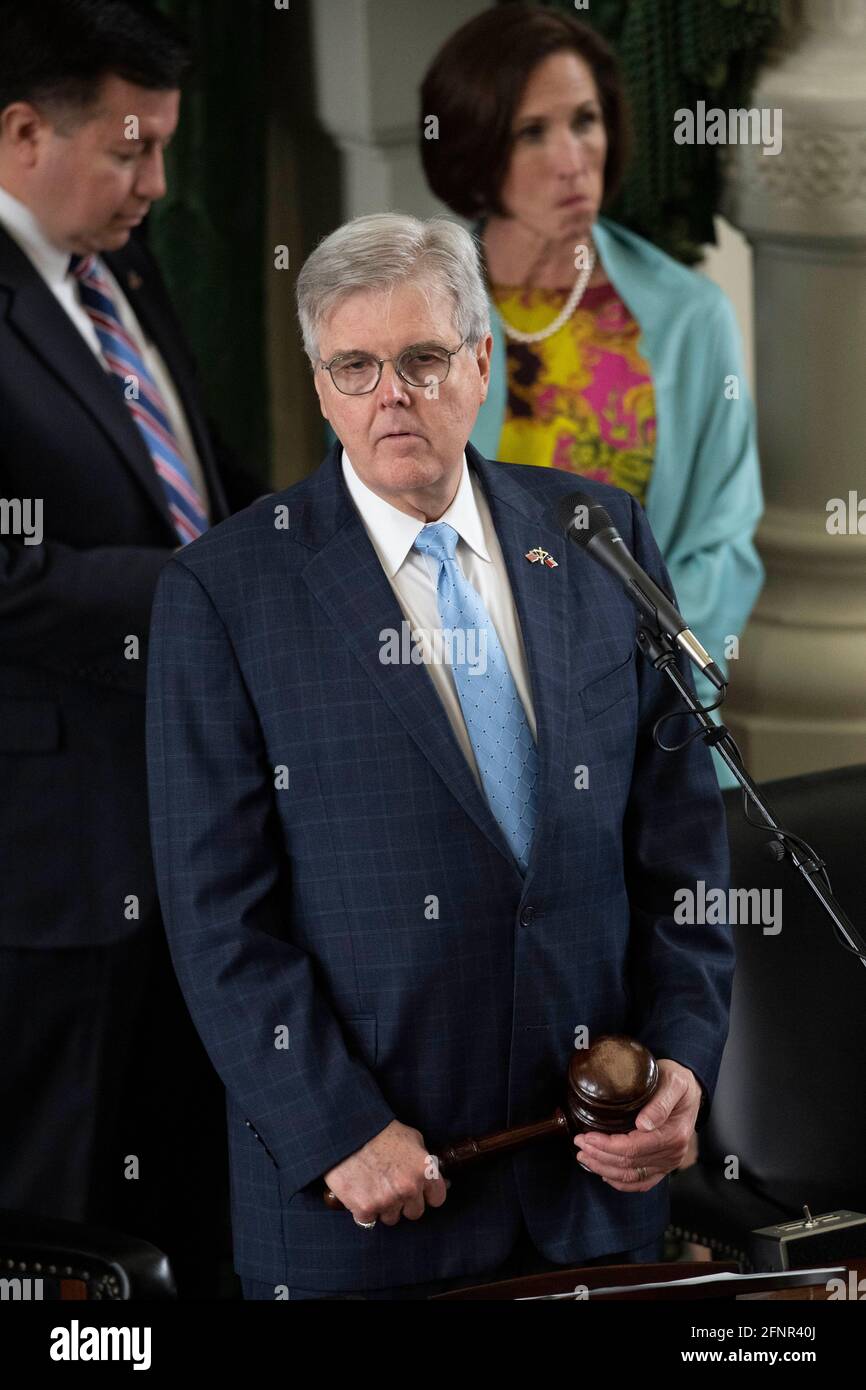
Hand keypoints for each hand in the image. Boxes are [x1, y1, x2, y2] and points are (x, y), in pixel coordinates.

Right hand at [323, 1119, 447, 1225]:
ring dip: (384, 1207)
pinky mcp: (365, 1209)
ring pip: (391, 1218)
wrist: (347, 1131)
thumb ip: (425, 1160)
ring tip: (372, 1186)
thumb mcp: (412, 1138)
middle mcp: (409, 1188)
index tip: (418, 1191)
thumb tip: (435, 1175)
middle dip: (405, 1202)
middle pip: (415, 1212)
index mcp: (424, 1170)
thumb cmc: (380, 1131)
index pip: (437, 1198)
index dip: (426, 1194)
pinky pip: (368, 1220)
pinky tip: (359, 1191)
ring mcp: (387, 1201)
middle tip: (391, 1187)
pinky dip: (363, 1209)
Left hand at [573, 1058, 701, 1191]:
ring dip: (604, 1169)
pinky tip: (604, 1174)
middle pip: (629, 1163)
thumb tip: (644, 1124)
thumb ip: (660, 1102)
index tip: (586, 1136)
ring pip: (631, 1176)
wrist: (692, 1090)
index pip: (633, 1148)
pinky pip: (642, 1182)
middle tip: (579, 1144)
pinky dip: (621, 1183)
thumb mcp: (673, 1082)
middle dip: (599, 1156)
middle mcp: (672, 1154)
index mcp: (673, 1135)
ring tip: (584, 1157)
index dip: (606, 1146)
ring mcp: (668, 1163)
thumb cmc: (679, 1082)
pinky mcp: (663, 1166)